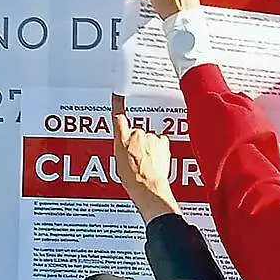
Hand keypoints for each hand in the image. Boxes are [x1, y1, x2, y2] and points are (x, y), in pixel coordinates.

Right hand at [112, 94, 180, 222]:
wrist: (148, 187)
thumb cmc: (132, 180)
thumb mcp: (118, 163)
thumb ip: (121, 149)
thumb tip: (125, 147)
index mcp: (120, 140)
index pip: (118, 117)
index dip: (118, 103)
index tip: (118, 93)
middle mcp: (135, 135)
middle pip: (137, 132)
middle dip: (139, 142)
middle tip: (139, 158)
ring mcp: (150, 137)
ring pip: (150, 138)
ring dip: (150, 147)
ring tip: (149, 162)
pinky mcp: (162, 141)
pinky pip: (161, 141)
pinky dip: (161, 148)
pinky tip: (158, 160)